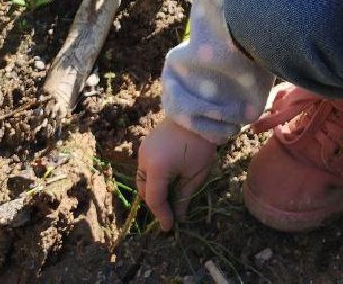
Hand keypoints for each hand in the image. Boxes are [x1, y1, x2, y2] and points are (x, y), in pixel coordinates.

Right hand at [137, 115, 216, 231]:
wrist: (197, 114)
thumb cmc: (200, 145)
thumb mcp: (195, 174)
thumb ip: (184, 197)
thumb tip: (178, 218)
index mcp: (157, 168)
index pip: (154, 199)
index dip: (161, 215)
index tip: (169, 227)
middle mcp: (144, 159)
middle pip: (145, 190)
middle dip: (157, 202)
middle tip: (171, 212)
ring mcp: (143, 150)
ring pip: (143, 179)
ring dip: (154, 189)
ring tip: (171, 195)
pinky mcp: (146, 144)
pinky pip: (146, 167)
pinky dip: (154, 177)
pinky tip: (168, 178)